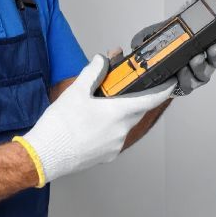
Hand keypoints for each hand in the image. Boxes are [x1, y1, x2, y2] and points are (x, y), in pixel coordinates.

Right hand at [22, 54, 173, 184]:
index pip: (151, 100)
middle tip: (123, 89)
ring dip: (118, 114)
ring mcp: (114, 146)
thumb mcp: (76, 91)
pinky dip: (109, 128)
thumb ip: (93, 72)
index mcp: (118, 114)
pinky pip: (115, 138)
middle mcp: (121, 131)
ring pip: (124, 125)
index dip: (164, 90)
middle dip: (134, 98)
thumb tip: (102, 60)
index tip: (170, 84)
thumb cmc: (59, 127)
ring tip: (100, 106)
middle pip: (137, 111)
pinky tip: (93, 124)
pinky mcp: (106, 156)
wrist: (45, 156)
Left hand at [130, 0, 215, 95]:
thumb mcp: (189, 10)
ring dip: (205, 63)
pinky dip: (188, 76)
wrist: (159, 53)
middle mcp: (211, 52)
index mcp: (215, 35)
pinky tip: (183, 68)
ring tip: (197, 57)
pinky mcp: (188, 80)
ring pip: (209, 69)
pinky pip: (191, 82)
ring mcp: (201, 67)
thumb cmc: (180, 34)